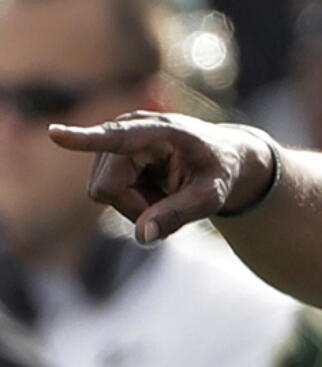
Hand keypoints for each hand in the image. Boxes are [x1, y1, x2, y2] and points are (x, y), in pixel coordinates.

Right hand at [48, 112, 275, 242]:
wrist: (221, 156)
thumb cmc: (218, 172)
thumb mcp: (210, 197)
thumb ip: (178, 214)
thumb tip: (141, 237)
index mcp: (160, 131)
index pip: (117, 137)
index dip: (85, 139)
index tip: (54, 134)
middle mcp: (128, 129)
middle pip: (106, 189)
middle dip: (136, 207)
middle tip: (173, 201)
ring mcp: (114, 142)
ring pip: (103, 194)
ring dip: (136, 205)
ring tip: (167, 191)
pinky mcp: (108, 156)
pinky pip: (106, 194)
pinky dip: (132, 202)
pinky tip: (156, 190)